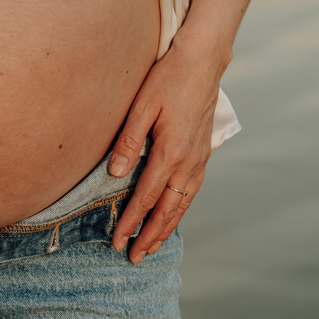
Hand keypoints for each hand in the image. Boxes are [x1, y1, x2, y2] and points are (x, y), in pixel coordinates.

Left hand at [107, 36, 220, 263]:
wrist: (202, 62)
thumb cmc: (167, 79)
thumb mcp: (141, 106)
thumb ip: (127, 141)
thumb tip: (115, 174)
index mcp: (171, 152)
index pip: (147, 197)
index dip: (131, 221)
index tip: (118, 240)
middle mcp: (189, 161)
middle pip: (168, 209)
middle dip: (150, 235)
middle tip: (133, 257)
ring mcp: (200, 158)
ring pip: (183, 203)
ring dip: (167, 227)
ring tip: (152, 247)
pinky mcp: (204, 152)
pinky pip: (192, 190)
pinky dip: (180, 209)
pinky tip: (172, 216)